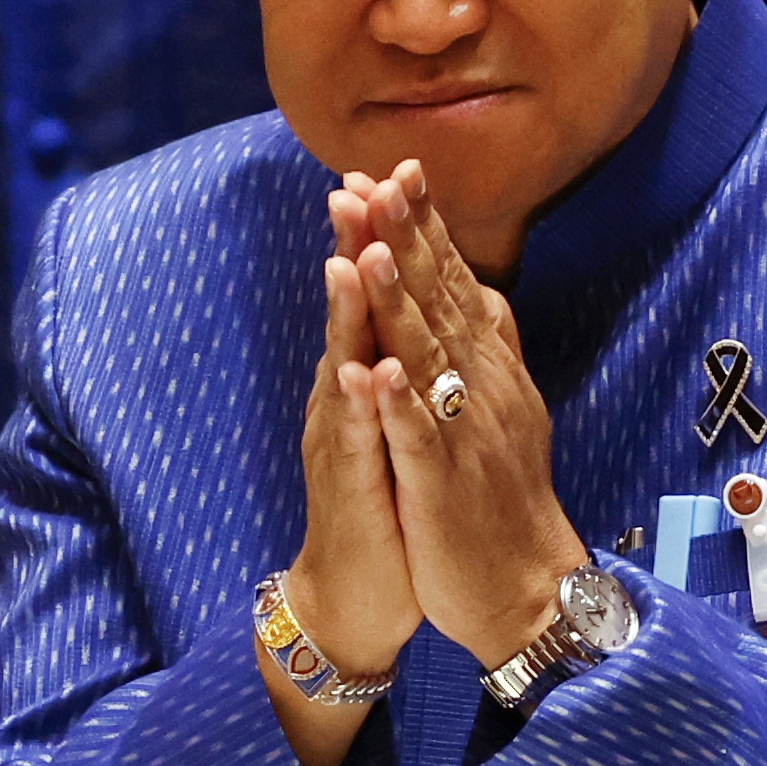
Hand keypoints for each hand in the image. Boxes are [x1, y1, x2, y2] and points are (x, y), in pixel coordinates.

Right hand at [263, 173, 421, 765]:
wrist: (357, 594)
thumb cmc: (385, 503)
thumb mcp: (400, 420)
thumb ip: (405, 360)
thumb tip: (422, 300)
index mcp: (366, 377)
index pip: (373, 293)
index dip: (381, 234)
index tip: (391, 171)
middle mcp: (345, 399)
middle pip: (348, 312)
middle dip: (354, 247)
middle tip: (355, 184)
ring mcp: (344, 442)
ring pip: (343, 366)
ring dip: (345, 313)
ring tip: (348, 256)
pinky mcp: (353, 488)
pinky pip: (356, 441)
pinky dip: (358, 405)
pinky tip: (358, 371)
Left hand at [350, 160, 586, 667]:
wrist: (524, 584)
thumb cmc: (500, 493)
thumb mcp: (501, 404)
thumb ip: (487, 345)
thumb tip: (480, 285)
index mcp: (486, 366)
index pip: (453, 281)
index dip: (423, 227)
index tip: (393, 169)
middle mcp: (479, 387)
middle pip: (440, 300)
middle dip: (407, 239)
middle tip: (377, 179)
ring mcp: (463, 432)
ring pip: (428, 356)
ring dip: (401, 302)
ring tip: (373, 249)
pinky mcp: (443, 483)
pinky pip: (419, 437)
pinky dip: (396, 403)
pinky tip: (373, 370)